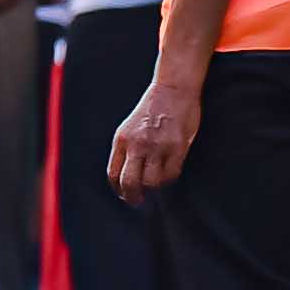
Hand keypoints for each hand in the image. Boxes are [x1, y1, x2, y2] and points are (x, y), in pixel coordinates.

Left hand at [108, 77, 200, 203]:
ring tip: (156, 184)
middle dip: (132, 197)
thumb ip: (127, 149)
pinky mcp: (176, 147)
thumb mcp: (130, 128)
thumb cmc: (152, 110)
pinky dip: (169, 179)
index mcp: (121, 140)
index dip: (118, 189)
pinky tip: (168, 174)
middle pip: (129, 183)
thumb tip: (126, 177)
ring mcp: (157, 146)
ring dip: (153, 188)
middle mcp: (137, 144)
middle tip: (137, 200)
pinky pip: (171, 174)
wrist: (172, 89)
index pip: (113, 174)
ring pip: (151, 182)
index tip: (123, 194)